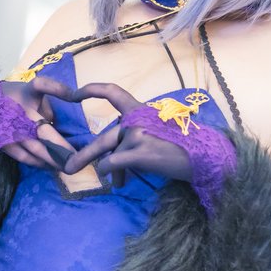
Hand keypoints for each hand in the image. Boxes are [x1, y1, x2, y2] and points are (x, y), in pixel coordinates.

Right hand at [0, 77, 75, 171]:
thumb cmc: (11, 97)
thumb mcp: (28, 92)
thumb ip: (46, 105)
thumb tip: (58, 124)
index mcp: (27, 92)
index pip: (43, 86)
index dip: (59, 90)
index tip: (75, 96)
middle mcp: (20, 110)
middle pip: (43, 131)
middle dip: (61, 148)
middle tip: (77, 160)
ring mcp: (11, 129)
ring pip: (36, 149)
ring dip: (54, 161)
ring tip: (68, 167)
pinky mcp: (5, 143)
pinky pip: (25, 157)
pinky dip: (40, 163)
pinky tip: (51, 166)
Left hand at [61, 82, 192, 188]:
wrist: (203, 155)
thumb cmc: (181, 147)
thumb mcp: (156, 136)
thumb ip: (132, 143)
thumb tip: (112, 167)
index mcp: (140, 109)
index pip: (112, 92)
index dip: (90, 90)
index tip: (74, 94)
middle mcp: (136, 118)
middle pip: (103, 137)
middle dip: (84, 153)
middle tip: (67, 165)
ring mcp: (137, 134)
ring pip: (107, 152)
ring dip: (94, 163)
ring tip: (78, 171)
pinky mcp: (139, 152)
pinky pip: (113, 163)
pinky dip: (110, 171)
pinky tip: (116, 180)